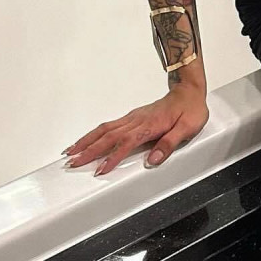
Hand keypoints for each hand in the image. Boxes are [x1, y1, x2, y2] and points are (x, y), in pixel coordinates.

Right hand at [63, 82, 208, 174]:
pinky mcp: (131, 117)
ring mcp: (132, 118)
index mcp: (149, 126)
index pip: (126, 143)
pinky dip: (93, 134)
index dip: (112, 157)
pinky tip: (86, 140)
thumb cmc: (190, 109)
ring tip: (70, 152)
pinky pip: (108, 126)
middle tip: (72, 162)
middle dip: (88, 150)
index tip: (99, 170)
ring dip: (86, 141)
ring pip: (104, 129)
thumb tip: (153, 160)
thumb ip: (169, 144)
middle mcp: (136, 121)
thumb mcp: (187, 128)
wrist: (188, 91)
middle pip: (107, 136)